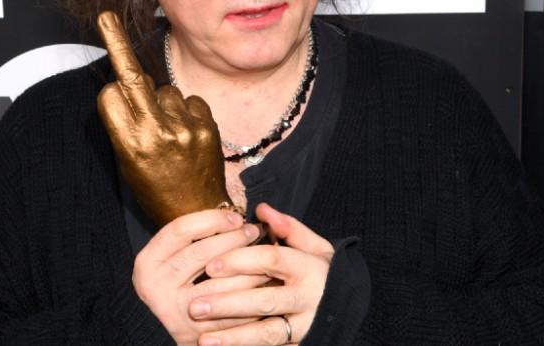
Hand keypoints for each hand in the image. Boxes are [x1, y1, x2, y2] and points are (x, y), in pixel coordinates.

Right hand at [96, 11, 236, 225]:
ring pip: (164, 90)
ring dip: (163, 101)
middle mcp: (156, 134)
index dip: (112, 93)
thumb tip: (126, 82)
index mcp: (129, 146)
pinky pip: (190, 98)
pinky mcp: (207, 125)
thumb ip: (124, 123)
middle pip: (132, 78)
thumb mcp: (128, 162)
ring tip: (170, 131)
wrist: (199, 212)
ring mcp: (184, 128)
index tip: (112, 87)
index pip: (110, 95)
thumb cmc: (156, 188)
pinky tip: (188, 129)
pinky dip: (187, 108)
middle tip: (107, 18)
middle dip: (118, 45)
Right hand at [133, 208, 269, 345]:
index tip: (238, 217)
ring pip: (219, 283)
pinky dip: (250, 296)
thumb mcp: (178, 254)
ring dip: (248, 267)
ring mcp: (172, 312)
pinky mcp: (192, 333)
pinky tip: (264, 282)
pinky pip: (229, 311)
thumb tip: (237, 217)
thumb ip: (198, 235)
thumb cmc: (183, 278)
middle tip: (255, 231)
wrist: (175, 324)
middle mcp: (153, 286)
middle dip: (234, 238)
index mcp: (148, 261)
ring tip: (266, 255)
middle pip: (201, 252)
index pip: (181, 229)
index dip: (212, 219)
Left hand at [190, 203, 334, 344]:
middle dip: (227, 304)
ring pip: (267, 334)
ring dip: (233, 337)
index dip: (240, 261)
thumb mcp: (314, 245)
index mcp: (309, 267)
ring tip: (201, 340)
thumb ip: (288, 227)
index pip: (271, 260)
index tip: (210, 265)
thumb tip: (261, 210)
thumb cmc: (323, 270)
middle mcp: (308, 298)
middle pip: (264, 300)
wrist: (348, 305)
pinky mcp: (301, 344)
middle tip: (194, 305)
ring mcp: (305, 326)